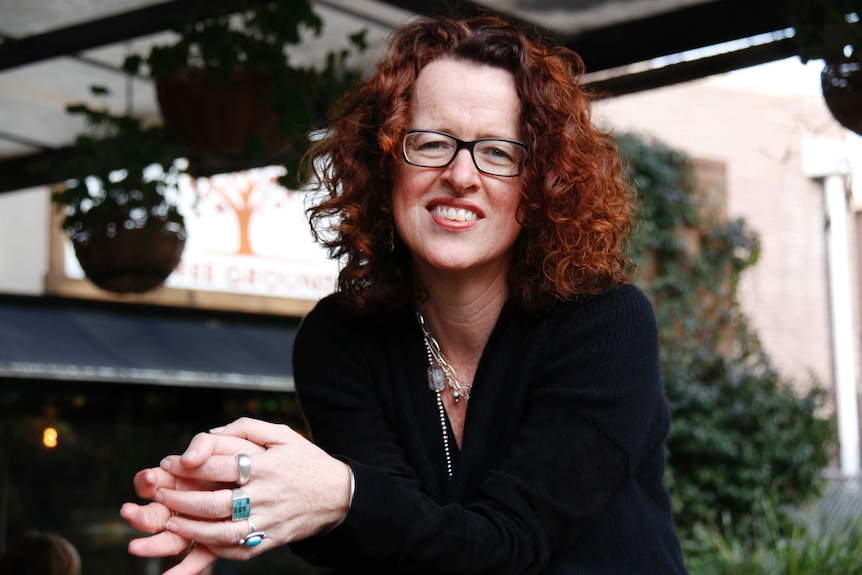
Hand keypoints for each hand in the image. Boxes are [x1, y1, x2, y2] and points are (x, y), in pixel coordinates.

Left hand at [124, 418, 351, 569]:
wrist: (339, 495)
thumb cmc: (306, 460)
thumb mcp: (282, 434)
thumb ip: (246, 428)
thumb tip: (211, 432)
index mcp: (267, 465)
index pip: (222, 465)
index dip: (191, 464)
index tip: (170, 463)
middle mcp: (267, 494)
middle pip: (215, 502)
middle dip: (181, 499)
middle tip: (160, 495)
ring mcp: (269, 520)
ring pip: (223, 531)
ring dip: (192, 529)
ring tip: (171, 522)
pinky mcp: (272, 540)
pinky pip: (239, 549)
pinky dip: (215, 547)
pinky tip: (198, 541)